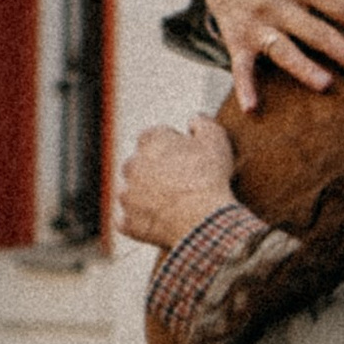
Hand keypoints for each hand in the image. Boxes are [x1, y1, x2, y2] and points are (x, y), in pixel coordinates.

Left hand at [117, 113, 237, 250]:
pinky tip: (159, 223)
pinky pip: (129, 221)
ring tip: (171, 205)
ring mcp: (127, 195)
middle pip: (141, 164)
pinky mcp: (127, 221)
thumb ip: (202, 123)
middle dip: (156, 171)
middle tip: (180, 183)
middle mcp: (131, 164)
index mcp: (150, 141)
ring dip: (146, 196)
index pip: (155, 137)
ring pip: (133, 192)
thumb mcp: (216, 139)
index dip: (172, 147)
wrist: (203, 219)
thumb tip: (194, 120)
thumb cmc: (210, 178)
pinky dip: (140, 222)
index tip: (187, 158)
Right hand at [208, 0, 343, 111]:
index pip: (339, 5)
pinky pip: (240, 67)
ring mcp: (255, 22)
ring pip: (283, 49)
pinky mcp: (236, 40)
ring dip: (303, 67)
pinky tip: (252, 108)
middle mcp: (276, 1)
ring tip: (325, 85)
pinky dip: (244, 87)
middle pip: (317, 31)